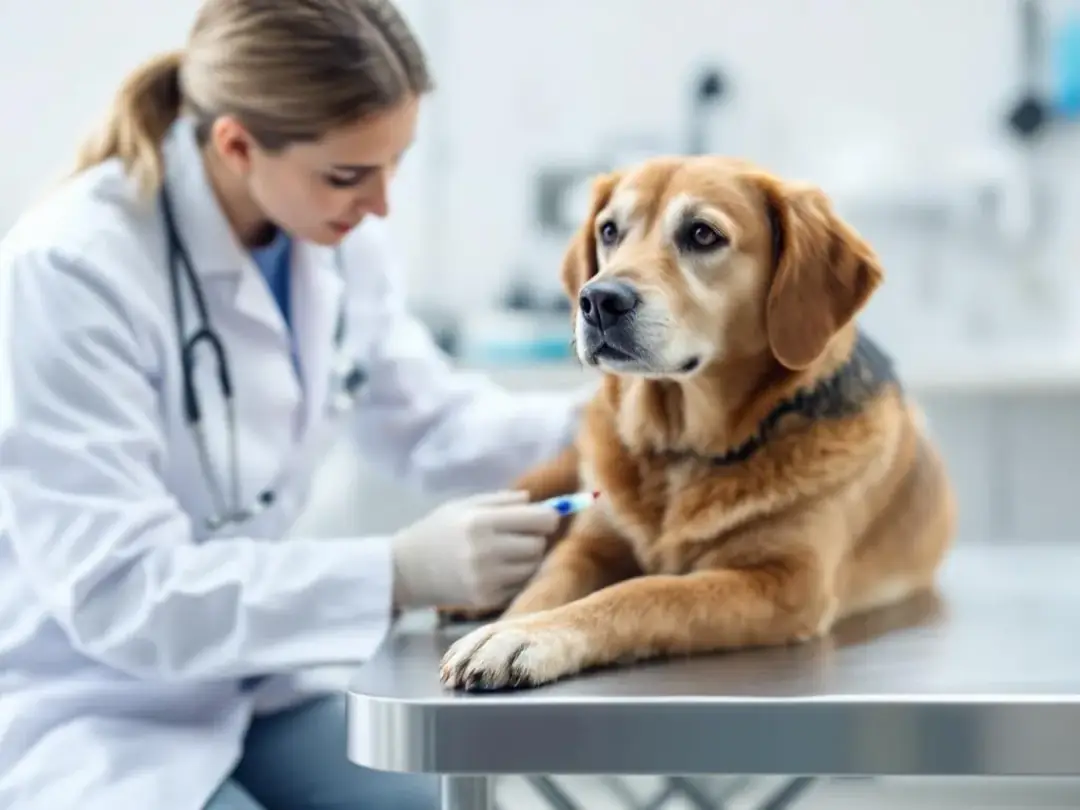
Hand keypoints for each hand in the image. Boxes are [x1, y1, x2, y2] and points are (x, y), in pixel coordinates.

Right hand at [390, 490, 558, 609]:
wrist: (404, 570)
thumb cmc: (436, 531)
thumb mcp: (462, 505)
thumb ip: (501, 501)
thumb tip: (536, 501)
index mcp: (481, 521)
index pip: (538, 519)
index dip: (549, 517)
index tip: (547, 517)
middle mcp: (486, 551)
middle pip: (538, 545)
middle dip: (535, 538)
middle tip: (519, 536)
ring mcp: (486, 578)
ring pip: (532, 567)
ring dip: (527, 559)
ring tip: (506, 553)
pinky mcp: (485, 599)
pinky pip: (518, 585)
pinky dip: (515, 577)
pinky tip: (496, 571)